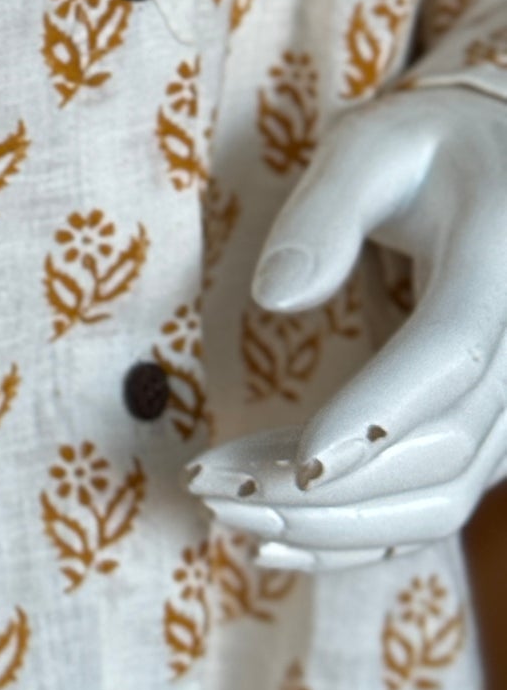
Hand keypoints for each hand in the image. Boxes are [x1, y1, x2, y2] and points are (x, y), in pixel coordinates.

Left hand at [185, 82, 506, 570]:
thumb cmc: (427, 154)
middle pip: (441, 445)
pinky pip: (434, 507)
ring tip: (221, 508)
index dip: (380, 413)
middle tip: (211, 484)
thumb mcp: (373, 146)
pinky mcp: (489, 441)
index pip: (452, 352)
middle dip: (328, 486)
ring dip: (331, 524)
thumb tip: (272, 296)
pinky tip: (273, 543)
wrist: (501, 180)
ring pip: (439, 495)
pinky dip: (359, 540)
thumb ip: (326, 208)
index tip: (299, 461)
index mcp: (502, 262)